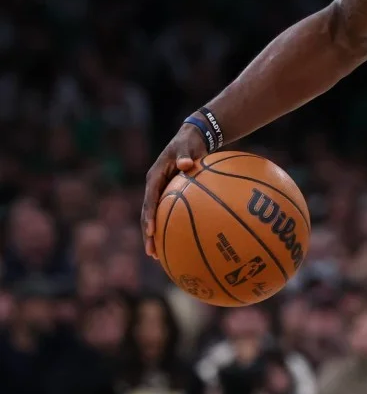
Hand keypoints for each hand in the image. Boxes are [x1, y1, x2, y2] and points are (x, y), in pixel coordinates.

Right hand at [142, 122, 207, 257]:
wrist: (191, 138)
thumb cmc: (190, 141)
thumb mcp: (187, 145)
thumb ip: (185, 155)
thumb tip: (186, 164)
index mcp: (155, 176)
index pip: (150, 198)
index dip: (150, 215)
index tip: (151, 230)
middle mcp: (154, 186)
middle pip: (147, 213)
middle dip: (147, 233)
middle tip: (151, 252)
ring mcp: (160, 191)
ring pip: (154, 216)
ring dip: (154, 235)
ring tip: (156, 255)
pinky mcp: (168, 194)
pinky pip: (166, 213)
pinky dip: (168, 226)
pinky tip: (175, 242)